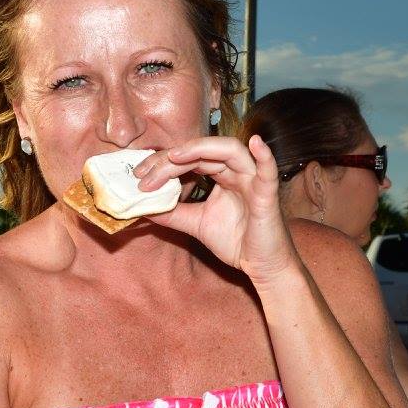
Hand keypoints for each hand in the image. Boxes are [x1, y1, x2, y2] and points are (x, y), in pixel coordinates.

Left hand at [133, 135, 297, 286]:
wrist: (260, 266)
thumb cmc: (236, 241)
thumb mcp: (195, 224)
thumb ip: (171, 213)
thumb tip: (141, 206)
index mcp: (222, 175)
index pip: (190, 159)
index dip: (164, 163)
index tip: (139, 176)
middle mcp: (237, 172)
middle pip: (203, 152)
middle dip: (171, 160)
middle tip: (144, 174)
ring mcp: (253, 181)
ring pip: (230, 151)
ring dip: (200, 150)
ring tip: (174, 156)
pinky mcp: (268, 195)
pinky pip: (269, 171)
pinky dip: (264, 155)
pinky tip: (255, 142)